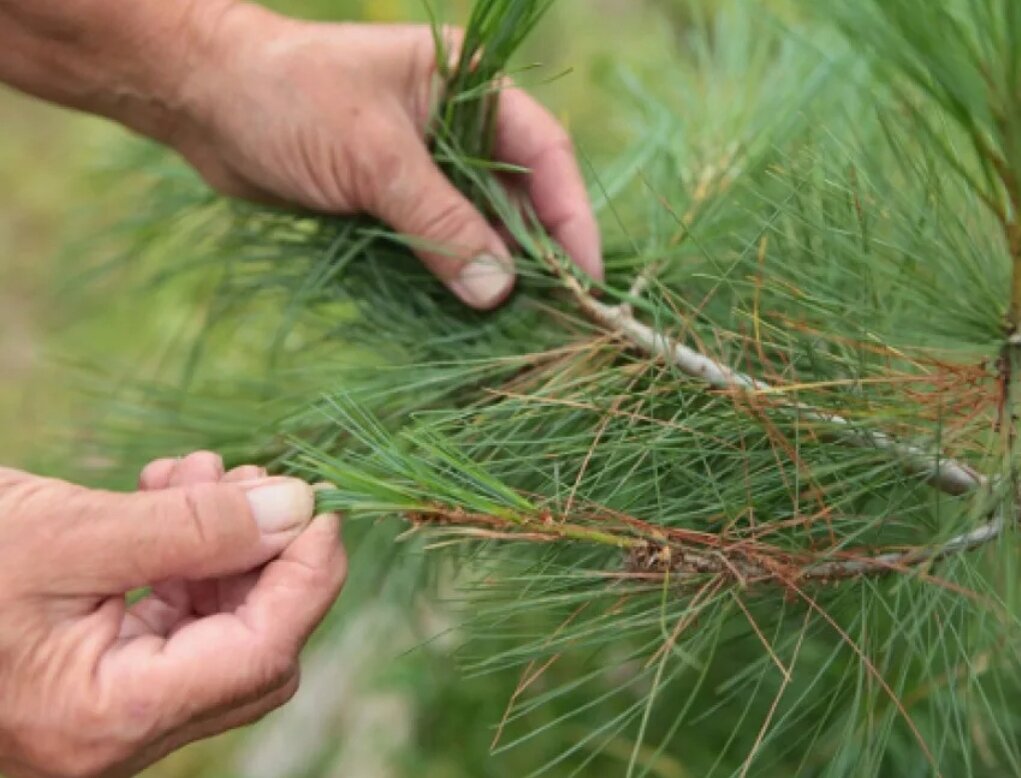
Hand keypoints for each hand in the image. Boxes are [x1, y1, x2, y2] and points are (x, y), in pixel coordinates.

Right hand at [0, 452, 345, 777]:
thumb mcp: (65, 535)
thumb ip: (192, 528)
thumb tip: (296, 507)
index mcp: (106, 720)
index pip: (261, 656)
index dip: (308, 578)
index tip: (321, 508)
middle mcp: (112, 734)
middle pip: (250, 651)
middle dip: (265, 559)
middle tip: (251, 484)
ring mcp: (103, 711)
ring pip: (214, 634)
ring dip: (222, 548)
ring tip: (191, 475)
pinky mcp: (91, 678)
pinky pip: (170, 624)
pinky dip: (183, 560)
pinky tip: (160, 497)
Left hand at [165, 8, 602, 307]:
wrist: (204, 99)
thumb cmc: (289, 99)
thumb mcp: (374, 158)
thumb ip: (440, 224)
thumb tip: (499, 292)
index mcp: (471, 86)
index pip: (544, 152)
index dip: (571, 216)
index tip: (587, 278)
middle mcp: (459, 126)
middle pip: (520, 196)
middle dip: (540, 254)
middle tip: (562, 316)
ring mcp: (426, 166)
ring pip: (481, 226)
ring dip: (497, 272)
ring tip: (522, 325)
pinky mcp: (394, 201)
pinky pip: (440, 243)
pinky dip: (455, 276)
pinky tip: (471, 312)